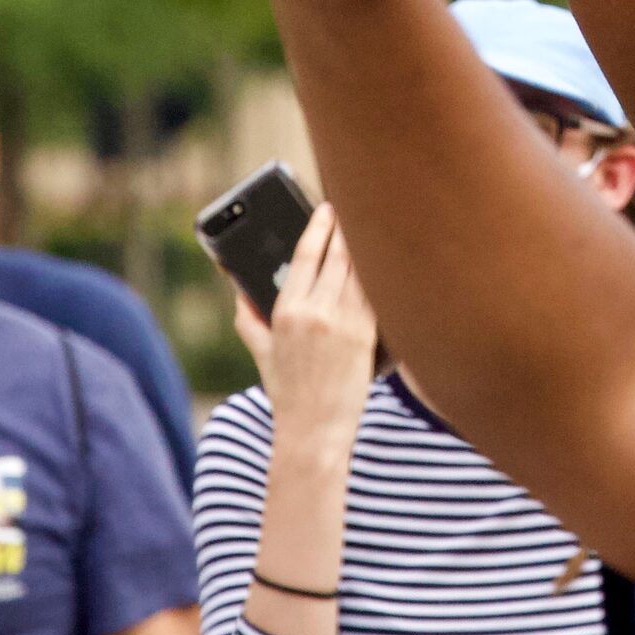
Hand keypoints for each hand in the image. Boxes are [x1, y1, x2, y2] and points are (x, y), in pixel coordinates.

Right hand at [231, 203, 376, 437]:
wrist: (313, 429)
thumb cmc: (287, 391)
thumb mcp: (260, 352)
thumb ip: (248, 318)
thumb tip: (239, 290)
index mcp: (286, 311)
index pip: (306, 256)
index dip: (320, 227)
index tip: (328, 208)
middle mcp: (315, 311)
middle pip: (340, 255)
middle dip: (351, 228)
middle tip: (362, 206)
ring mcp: (344, 322)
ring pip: (363, 270)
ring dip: (372, 246)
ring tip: (381, 225)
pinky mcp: (367, 335)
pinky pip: (380, 294)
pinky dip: (385, 274)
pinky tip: (395, 259)